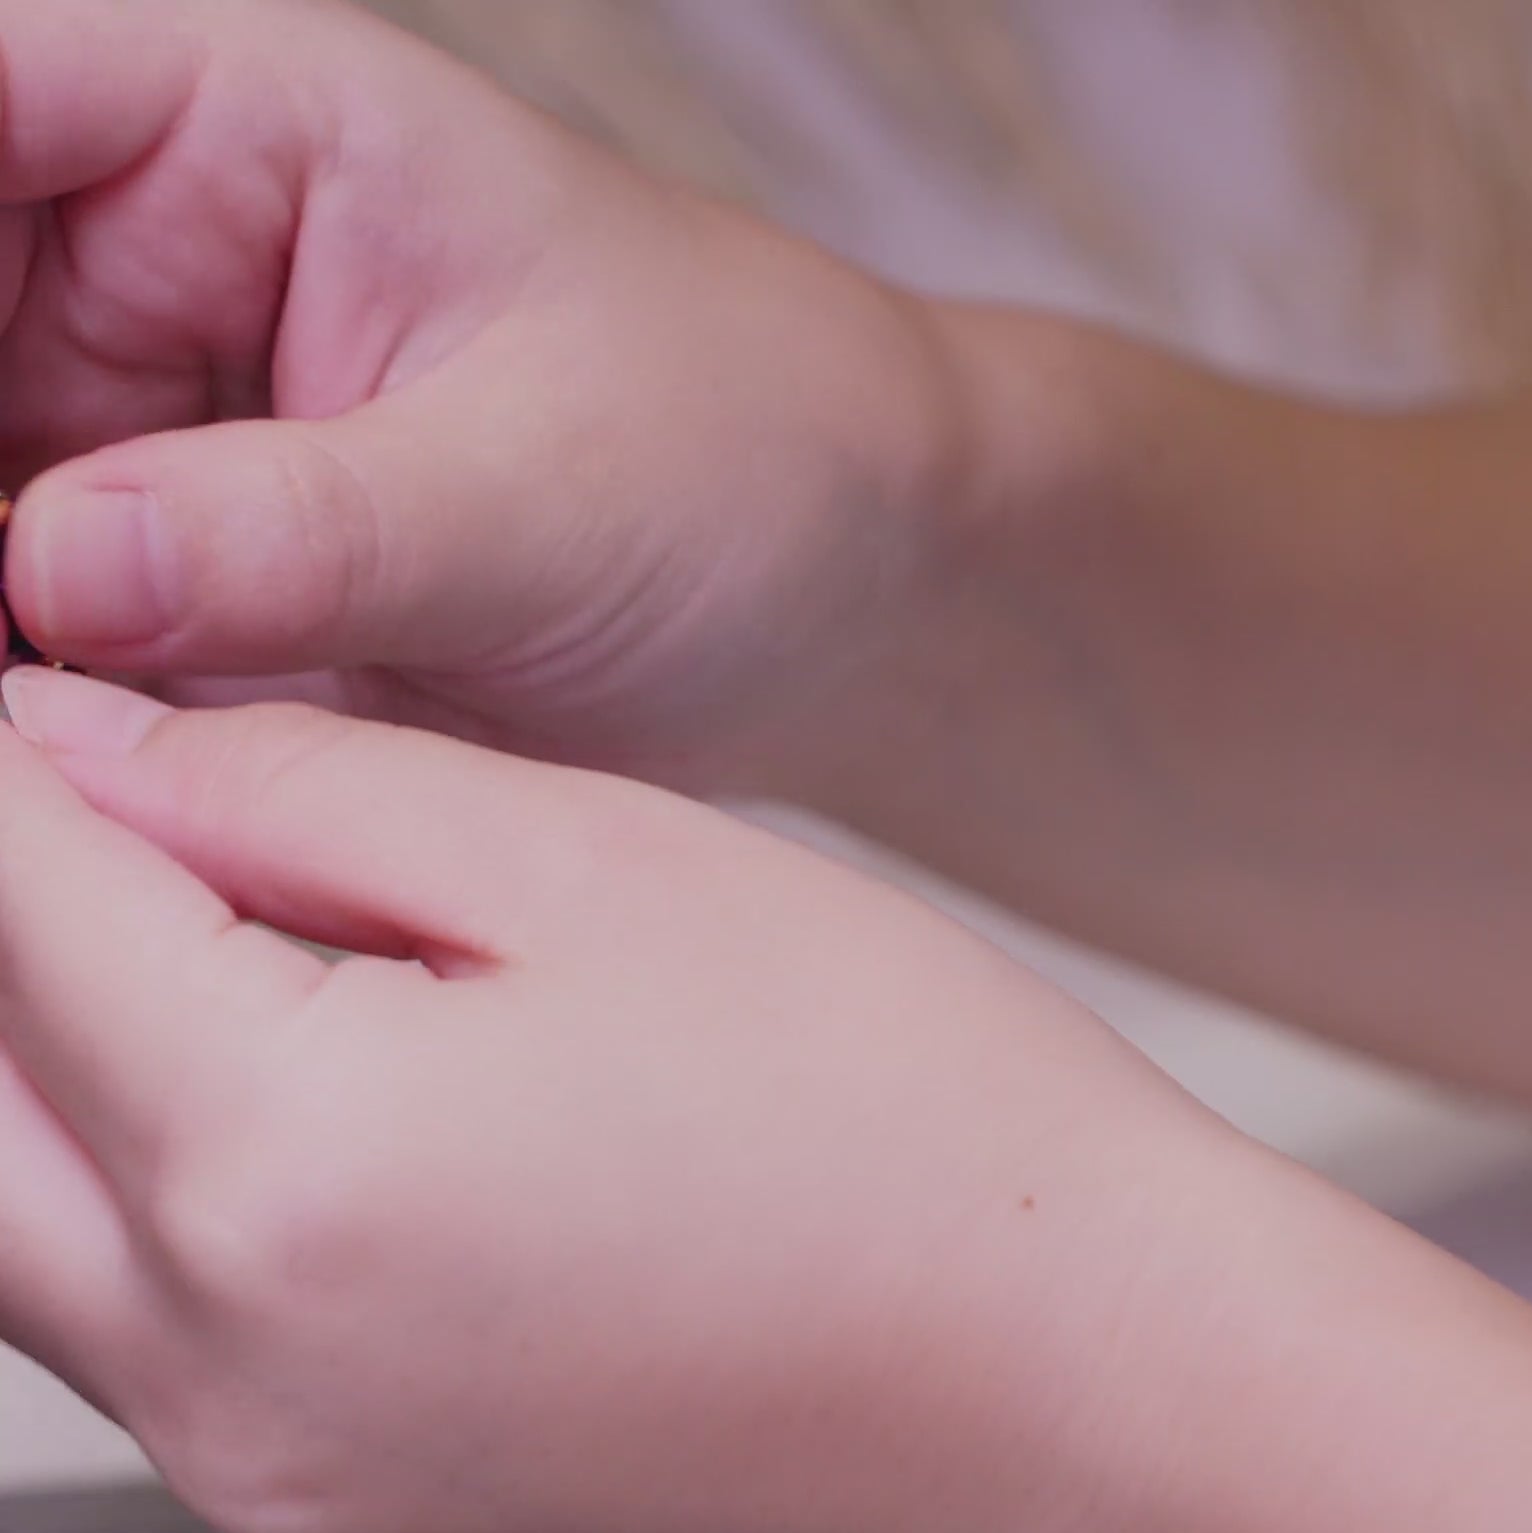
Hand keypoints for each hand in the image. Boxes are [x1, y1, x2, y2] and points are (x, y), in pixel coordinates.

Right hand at [0, 0, 973, 789]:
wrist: (846, 595)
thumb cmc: (741, 455)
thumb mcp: (540, 490)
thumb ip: (300, 530)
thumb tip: (56, 568)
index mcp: (229, 121)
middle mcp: (134, 258)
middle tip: (2, 642)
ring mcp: (125, 435)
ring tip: (30, 734)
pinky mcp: (150, 602)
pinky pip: (23, 654)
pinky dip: (24, 735)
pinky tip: (45, 810)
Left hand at [0, 662, 1251, 1532]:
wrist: (1099, 1424)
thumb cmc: (926, 1154)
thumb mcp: (595, 863)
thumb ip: (283, 789)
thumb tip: (75, 743)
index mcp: (275, 1172)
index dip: (8, 737)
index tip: (34, 653)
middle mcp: (223, 1367)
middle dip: (7, 915)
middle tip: (74, 794)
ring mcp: (265, 1470)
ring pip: (3, 1225)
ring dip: (32, 1054)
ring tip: (137, 903)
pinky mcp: (328, 1507)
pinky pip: (121, 1321)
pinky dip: (111, 1169)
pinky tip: (224, 1050)